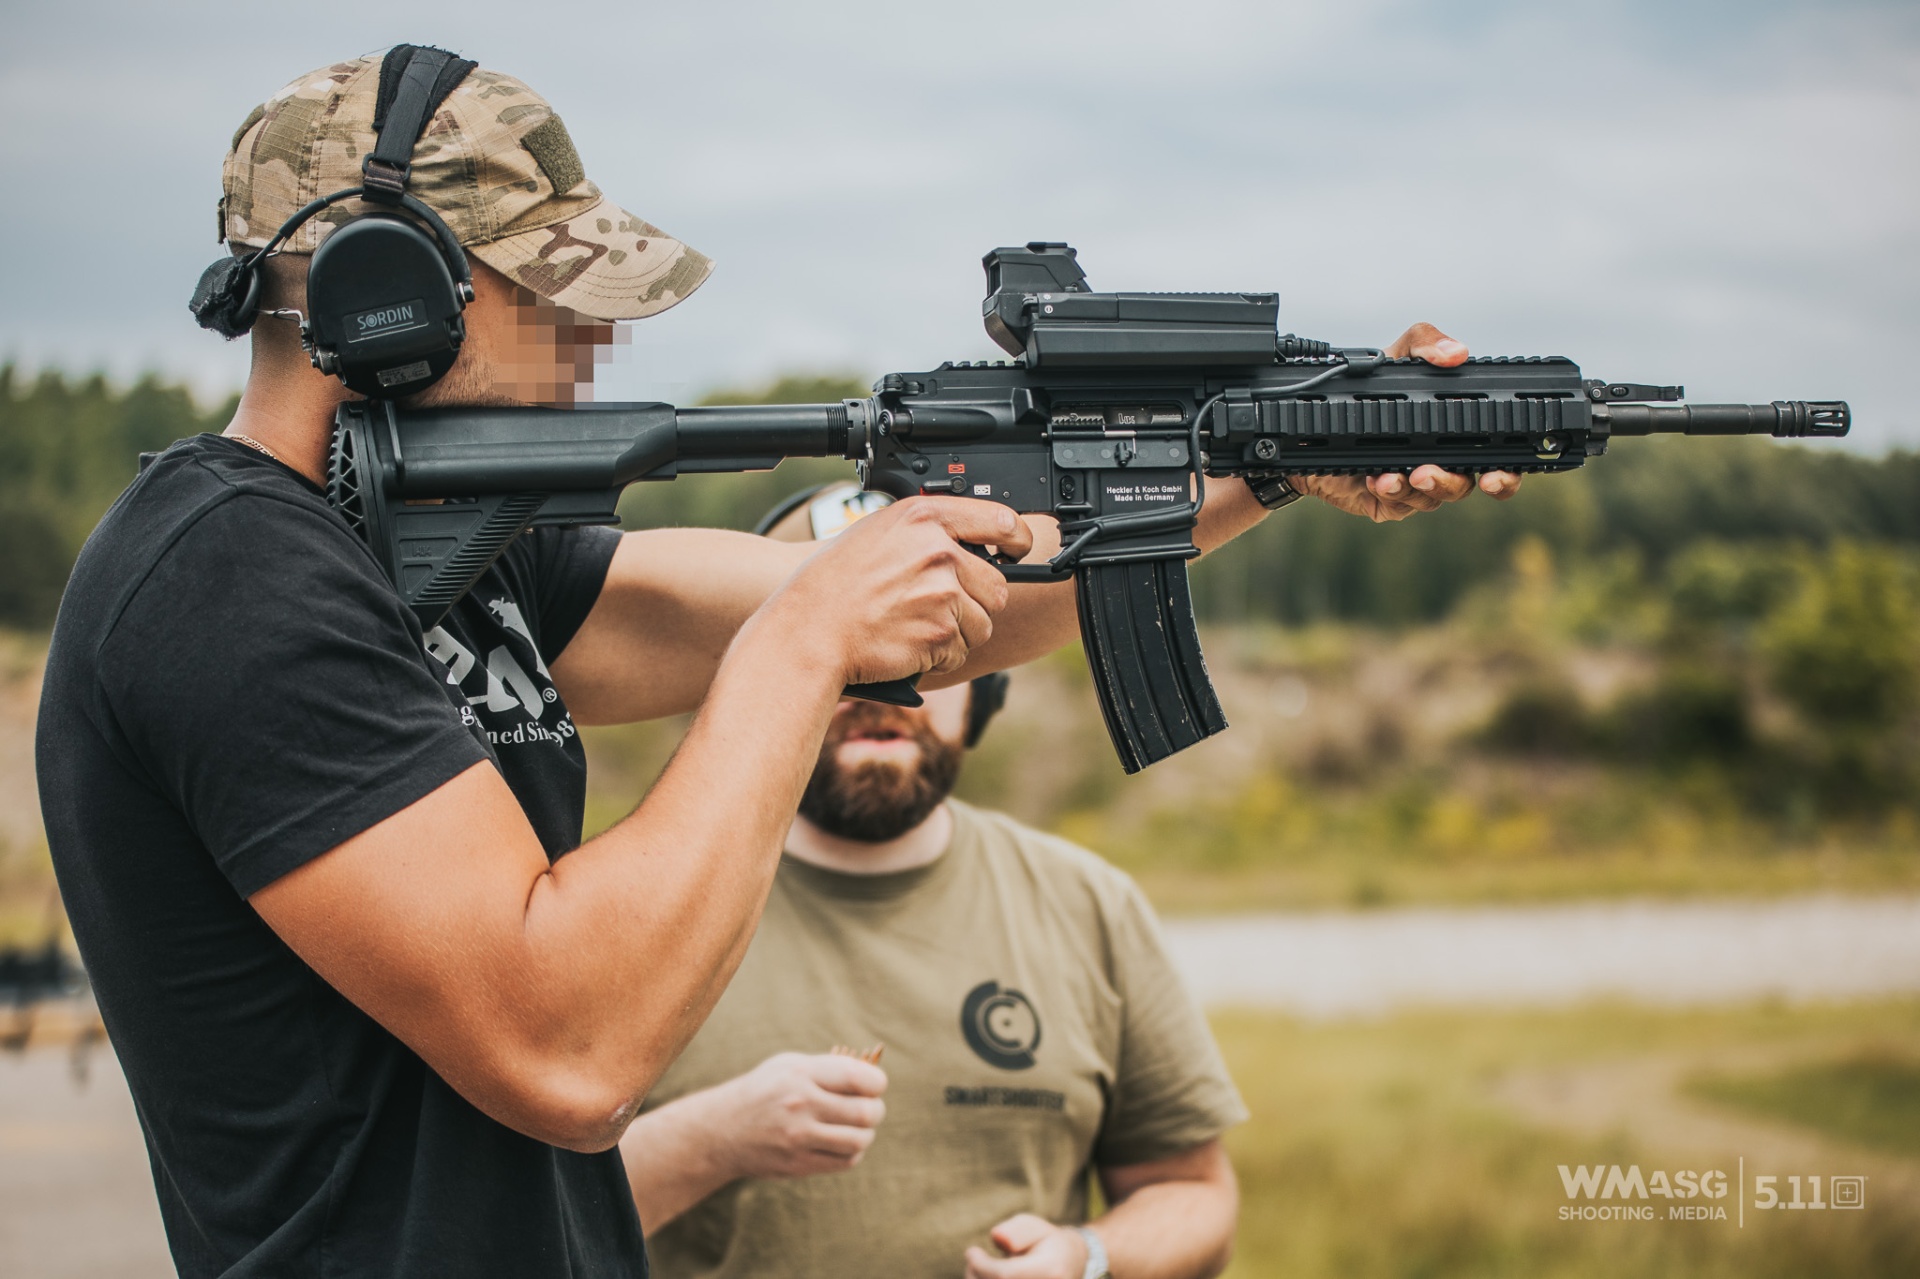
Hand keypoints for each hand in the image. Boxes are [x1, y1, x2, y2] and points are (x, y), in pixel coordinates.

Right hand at [710, 1051, 887, 1180]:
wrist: (721, 1131)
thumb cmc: (764, 1090)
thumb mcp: (789, 1065)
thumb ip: (829, 1068)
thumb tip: (872, 1077)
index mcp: (801, 1073)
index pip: (859, 1078)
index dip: (876, 1083)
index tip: (874, 1085)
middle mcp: (800, 1105)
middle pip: (866, 1113)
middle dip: (876, 1110)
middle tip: (871, 1108)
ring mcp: (799, 1138)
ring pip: (859, 1140)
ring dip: (866, 1133)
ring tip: (856, 1126)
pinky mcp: (798, 1164)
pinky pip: (845, 1161)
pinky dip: (852, 1152)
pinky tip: (842, 1142)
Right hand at [769, 495, 1032, 685]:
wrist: (809, 631)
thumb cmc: (834, 586)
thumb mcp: (878, 534)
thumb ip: (925, 532)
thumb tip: (969, 541)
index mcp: (923, 517)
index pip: (1000, 520)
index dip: (1018, 539)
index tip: (1019, 550)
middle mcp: (938, 551)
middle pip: (997, 585)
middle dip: (975, 602)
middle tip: (937, 608)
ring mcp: (942, 593)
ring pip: (983, 622)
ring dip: (957, 633)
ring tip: (914, 626)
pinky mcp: (940, 633)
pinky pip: (962, 650)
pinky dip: (941, 656)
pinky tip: (907, 644)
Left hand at [964, 1214, 1090, 1278]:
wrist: (1070, 1266)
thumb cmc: (1046, 1243)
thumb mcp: (1034, 1227)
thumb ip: (1016, 1231)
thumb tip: (997, 1238)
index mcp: (1052, 1271)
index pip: (1005, 1276)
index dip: (981, 1265)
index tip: (971, 1251)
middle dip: (976, 1276)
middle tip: (972, 1261)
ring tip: (978, 1270)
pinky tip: (986, 1278)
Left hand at [1287, 322, 1522, 522]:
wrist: (1315, 422)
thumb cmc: (1367, 389)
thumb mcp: (1396, 355)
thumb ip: (1425, 343)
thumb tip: (1455, 352)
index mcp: (1454, 433)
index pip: (1495, 456)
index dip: (1508, 470)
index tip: (1501, 471)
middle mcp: (1441, 462)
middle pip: (1469, 484)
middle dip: (1468, 483)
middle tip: (1462, 477)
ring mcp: (1414, 485)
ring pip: (1434, 496)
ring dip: (1426, 485)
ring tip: (1411, 472)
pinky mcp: (1387, 501)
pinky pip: (1398, 503)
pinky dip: (1391, 490)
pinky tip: (1380, 478)